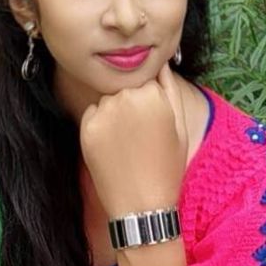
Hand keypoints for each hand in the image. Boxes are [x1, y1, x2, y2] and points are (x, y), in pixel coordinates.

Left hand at [79, 64, 187, 217]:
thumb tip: (161, 62)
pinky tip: (113, 148)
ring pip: (108, 100)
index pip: (147, 82)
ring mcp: (104, 112)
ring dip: (115, 114)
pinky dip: (99, 126)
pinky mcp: (86, 127)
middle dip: (131, 106)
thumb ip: (170, 89)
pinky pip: (92, 115)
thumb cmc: (166, 166)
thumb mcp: (179, 126)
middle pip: (125, 89)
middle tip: (140, 138)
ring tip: (127, 145)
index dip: (151, 104)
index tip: (153, 126)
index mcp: (153, 94)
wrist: (141, 203)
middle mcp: (126, 97)